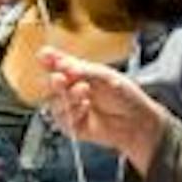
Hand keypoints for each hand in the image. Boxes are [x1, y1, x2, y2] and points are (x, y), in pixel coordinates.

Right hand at [40, 48, 169, 172]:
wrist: (137, 122)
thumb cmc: (126, 96)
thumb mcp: (106, 76)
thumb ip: (83, 71)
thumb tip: (64, 65)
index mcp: (80, 73)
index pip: (59, 64)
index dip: (50, 59)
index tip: (44, 56)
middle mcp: (73, 89)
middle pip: (52, 83)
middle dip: (55, 80)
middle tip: (60, 77)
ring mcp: (72, 108)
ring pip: (55, 102)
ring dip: (67, 95)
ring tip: (84, 91)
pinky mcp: (74, 126)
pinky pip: (62, 120)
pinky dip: (72, 112)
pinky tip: (85, 108)